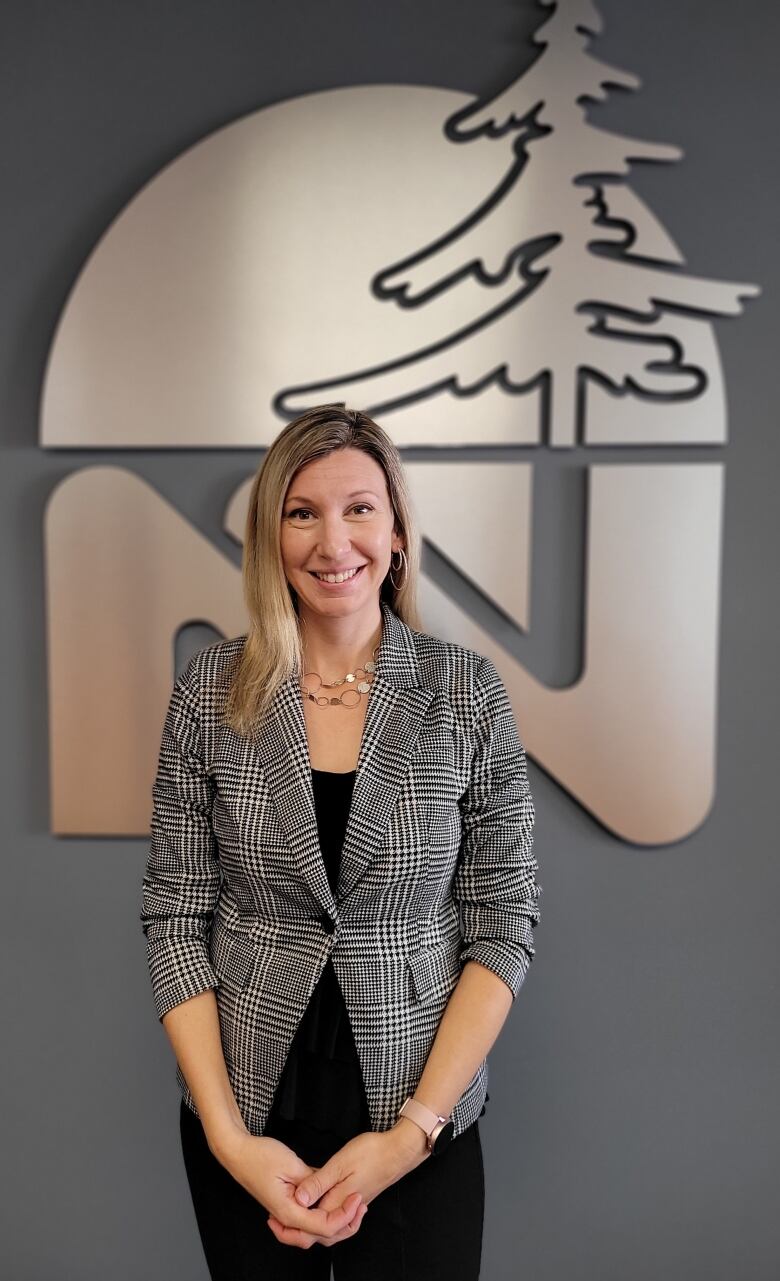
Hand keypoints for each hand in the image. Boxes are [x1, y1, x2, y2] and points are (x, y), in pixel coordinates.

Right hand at [218, 1130, 365, 1246]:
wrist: (237, 1152)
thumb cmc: (259, 1156)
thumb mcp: (291, 1164)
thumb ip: (311, 1181)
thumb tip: (329, 1190)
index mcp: (288, 1210)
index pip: (322, 1226)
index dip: (343, 1215)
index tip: (355, 1197)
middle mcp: (286, 1216)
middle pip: (318, 1235)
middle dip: (341, 1225)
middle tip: (357, 1206)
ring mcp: (285, 1211)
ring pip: (311, 1228)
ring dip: (332, 1220)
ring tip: (350, 1204)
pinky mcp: (285, 1203)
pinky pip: (305, 1215)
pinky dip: (320, 1211)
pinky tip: (332, 1197)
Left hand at [267, 1127, 429, 1249]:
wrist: (400, 1150)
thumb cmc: (373, 1152)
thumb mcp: (340, 1163)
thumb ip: (318, 1183)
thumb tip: (299, 1200)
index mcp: (338, 1203)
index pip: (311, 1228)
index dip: (291, 1227)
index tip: (273, 1217)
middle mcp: (346, 1209)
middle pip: (320, 1235)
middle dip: (297, 1233)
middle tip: (275, 1222)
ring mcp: (354, 1205)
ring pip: (329, 1227)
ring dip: (310, 1224)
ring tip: (292, 1215)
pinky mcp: (358, 1197)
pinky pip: (336, 1215)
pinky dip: (323, 1214)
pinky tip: (316, 1200)